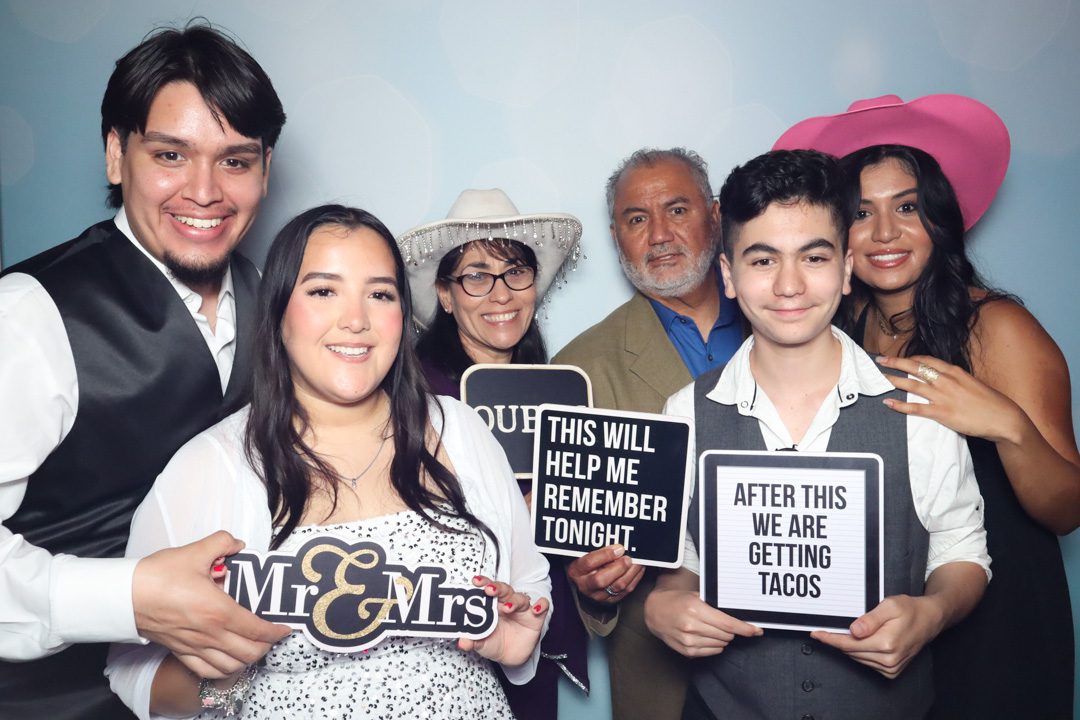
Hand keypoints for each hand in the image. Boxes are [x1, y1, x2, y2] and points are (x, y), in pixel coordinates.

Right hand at [133, 531, 290, 678]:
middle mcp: (210, 634)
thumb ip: (222, 543)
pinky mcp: (181, 651)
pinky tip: (228, 659)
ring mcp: (195, 646)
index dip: (276, 632)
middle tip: (271, 634)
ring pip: (231, 666)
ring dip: (247, 659)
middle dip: (266, 646)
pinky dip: (224, 669)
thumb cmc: (158, 576)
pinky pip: (208, 671)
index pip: (257, 629)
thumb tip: (238, 544)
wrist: (125, 596)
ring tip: (253, 646)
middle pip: (249, 653)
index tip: (286, 628)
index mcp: (218, 611)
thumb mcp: (195, 551)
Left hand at [457, 575, 547, 665]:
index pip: (487, 589)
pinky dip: (541, 605)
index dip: (482, 583)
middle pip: (504, 590)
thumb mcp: (482, 643)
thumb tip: (462, 642)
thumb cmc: (494, 643)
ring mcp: (522, 610)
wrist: (510, 656)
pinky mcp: (535, 618)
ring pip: (520, 598)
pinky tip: (536, 609)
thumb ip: (472, 641)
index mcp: (492, 606)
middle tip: (489, 590)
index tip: (475, 581)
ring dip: (514, 601)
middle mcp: (507, 603)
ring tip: (507, 607)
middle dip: (497, 588)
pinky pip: (542, 606)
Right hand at [567, 545, 644, 603]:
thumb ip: (597, 547)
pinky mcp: (610, 600)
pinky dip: (635, 579)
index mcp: (576, 570)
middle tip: (629, 557)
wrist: (585, 579)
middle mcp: (585, 585)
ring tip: (637, 561)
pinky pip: (625, 592)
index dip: (605, 555)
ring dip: (631, 573)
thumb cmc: (586, 560)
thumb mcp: (585, 552)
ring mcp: (597, 595)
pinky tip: (639, 569)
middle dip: (619, 567)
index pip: (589, 563)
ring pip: (617, 587)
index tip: (619, 548)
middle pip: (602, 579)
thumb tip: (615, 542)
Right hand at [644, 586, 760, 656]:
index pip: (728, 623)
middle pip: (726, 634)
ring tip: (713, 628)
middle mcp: (691, 626)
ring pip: (721, 644)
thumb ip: (715, 605)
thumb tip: (739, 616)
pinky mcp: (687, 651)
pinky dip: (716, 644)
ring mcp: (689, 641)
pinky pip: (712, 651)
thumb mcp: (696, 596)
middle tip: (728, 624)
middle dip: (732, 630)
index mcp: (695, 609)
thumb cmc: (678, 601)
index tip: (756, 630)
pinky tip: (708, 636)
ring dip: (723, 637)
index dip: (745, 628)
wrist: (656, 612)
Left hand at [810, 594, 943, 678]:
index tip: (816, 634)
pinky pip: (866, 662)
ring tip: (851, 631)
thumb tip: (853, 631)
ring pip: (857, 657)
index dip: (830, 638)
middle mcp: (889, 660)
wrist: (930, 620)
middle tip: (827, 628)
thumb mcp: (889, 606)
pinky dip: (859, 652)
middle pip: (850, 651)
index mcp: (887, 644)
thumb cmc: (910, 610)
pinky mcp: (892, 671)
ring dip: (849, 645)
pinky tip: (862, 640)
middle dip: (837, 640)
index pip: (848, 643)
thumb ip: (870, 619)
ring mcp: (891, 668)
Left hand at [876, 355, 1024, 443]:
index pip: (927, 360)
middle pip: (915, 368)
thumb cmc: (990, 402)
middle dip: (896, 363)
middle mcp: (946, 381)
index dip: (911, 358)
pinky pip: (915, 408)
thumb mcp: (972, 383)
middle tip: (880, 361)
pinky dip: (900, 405)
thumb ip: (956, 379)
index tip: (900, 358)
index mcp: (955, 372)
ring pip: (912, 385)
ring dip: (894, 381)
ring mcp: (943, 396)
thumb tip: (944, 378)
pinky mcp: (942, 413)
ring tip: (880, 379)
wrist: (1004, 418)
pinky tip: (888, 403)